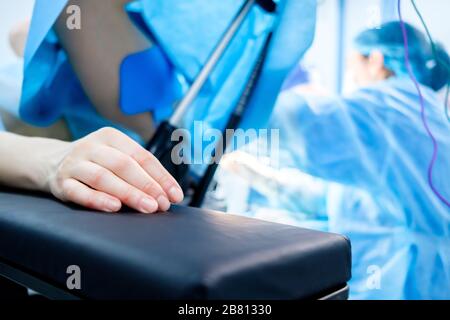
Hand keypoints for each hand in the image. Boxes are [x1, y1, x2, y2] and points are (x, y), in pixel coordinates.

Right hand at [43, 127, 183, 212]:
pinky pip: (79, 192)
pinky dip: (98, 200)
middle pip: (124, 165)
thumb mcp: (116, 156)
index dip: (161, 176)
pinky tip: (114, 207)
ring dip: (128, 193)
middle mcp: (92, 147)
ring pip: (103, 178)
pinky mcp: (61, 183)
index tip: (175, 195)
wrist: (51, 162)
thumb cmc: (96, 162)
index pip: (142, 156)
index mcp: (111, 137)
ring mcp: (75, 164)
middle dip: (147, 186)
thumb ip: (139, 170)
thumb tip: (169, 193)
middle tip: (163, 204)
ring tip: (148, 207)